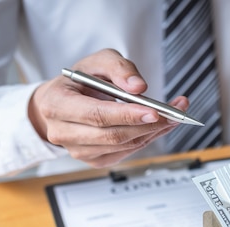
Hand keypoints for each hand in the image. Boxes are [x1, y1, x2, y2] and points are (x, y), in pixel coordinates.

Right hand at [28, 48, 187, 167]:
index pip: (97, 115)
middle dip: (147, 125)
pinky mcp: (94, 160)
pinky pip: (127, 152)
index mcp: (56, 104)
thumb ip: (117, 68)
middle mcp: (63, 132)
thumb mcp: (96, 62)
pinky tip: (158, 126)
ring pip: (123, 146)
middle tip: (173, 113)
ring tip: (172, 116)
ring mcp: (78, 151)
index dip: (128, 115)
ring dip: (152, 132)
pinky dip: (147, 138)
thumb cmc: (79, 82)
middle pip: (113, 135)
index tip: (155, 111)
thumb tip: (138, 87)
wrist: (61, 103)